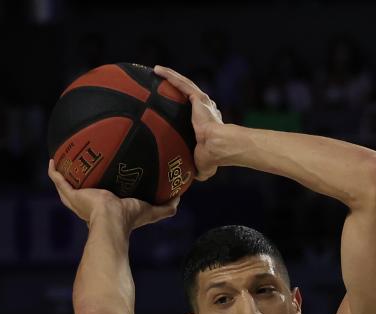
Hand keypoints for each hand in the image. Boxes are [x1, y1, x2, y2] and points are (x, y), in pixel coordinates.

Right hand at [48, 160, 178, 228]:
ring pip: (66, 186)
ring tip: (63, 160)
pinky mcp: (71, 195)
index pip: (100, 199)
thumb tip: (180, 198)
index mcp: (105, 208)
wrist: (113, 219)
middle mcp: (88, 205)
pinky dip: (54, 171)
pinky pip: (58, 180)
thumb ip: (167, 207)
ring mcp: (77, 200)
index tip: (104, 176)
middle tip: (81, 165)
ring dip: (64, 174)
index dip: (100, 189)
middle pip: (80, 191)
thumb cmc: (130, 218)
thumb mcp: (152, 211)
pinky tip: (53, 160)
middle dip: (80, 180)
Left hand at [153, 65, 223, 180]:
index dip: (183, 108)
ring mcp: (202, 103)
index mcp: (206, 124)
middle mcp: (205, 110)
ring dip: (170, 77)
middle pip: (186, 94)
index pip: (193, 112)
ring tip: (155, 71)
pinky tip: (157, 70)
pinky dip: (170, 75)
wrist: (219, 147)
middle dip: (175, 87)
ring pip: (183, 85)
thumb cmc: (213, 157)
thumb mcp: (201, 165)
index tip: (171, 106)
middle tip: (160, 84)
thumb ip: (195, 168)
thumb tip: (187, 181)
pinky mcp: (199, 98)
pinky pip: (181, 83)